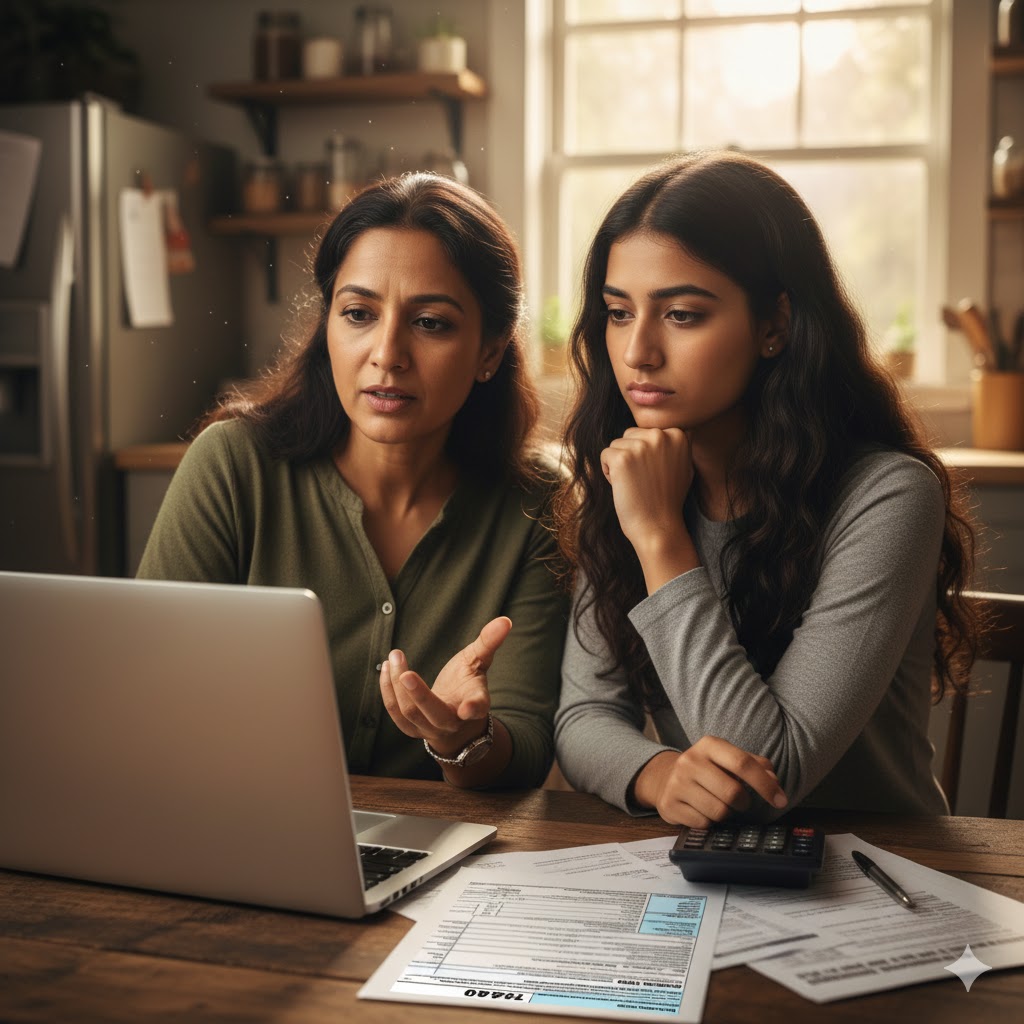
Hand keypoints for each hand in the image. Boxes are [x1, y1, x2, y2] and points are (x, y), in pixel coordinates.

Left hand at [379, 616, 511, 756]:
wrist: (455, 715)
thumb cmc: (467, 683)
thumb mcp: (479, 661)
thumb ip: (489, 642)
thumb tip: (505, 620)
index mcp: (475, 704)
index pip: (477, 707)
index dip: (473, 708)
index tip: (468, 709)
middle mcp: (453, 721)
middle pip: (435, 714)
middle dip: (419, 695)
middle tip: (406, 674)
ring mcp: (431, 728)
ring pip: (410, 713)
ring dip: (397, 685)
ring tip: (394, 656)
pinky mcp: (413, 729)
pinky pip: (396, 714)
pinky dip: (388, 692)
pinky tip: (386, 668)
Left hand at [600, 426, 697, 590]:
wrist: (658, 526)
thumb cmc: (668, 499)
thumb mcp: (684, 466)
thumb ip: (676, 445)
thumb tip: (667, 431)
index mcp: (677, 434)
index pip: (646, 433)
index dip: (646, 455)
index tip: (655, 475)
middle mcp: (660, 435)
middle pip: (630, 435)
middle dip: (631, 456)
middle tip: (643, 480)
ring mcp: (641, 446)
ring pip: (616, 445)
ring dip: (619, 464)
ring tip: (635, 484)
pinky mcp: (622, 458)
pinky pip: (605, 455)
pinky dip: (608, 472)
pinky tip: (623, 487)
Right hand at [634, 736, 787, 826]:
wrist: (665, 777)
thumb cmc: (707, 769)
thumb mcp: (728, 759)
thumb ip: (755, 766)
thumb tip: (774, 781)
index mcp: (709, 745)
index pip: (743, 763)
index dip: (766, 784)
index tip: (780, 800)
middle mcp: (690, 760)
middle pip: (733, 793)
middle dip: (744, 803)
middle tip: (740, 802)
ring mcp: (677, 782)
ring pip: (719, 811)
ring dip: (726, 813)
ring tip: (717, 803)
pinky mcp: (669, 804)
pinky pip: (703, 823)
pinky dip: (709, 821)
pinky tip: (702, 810)